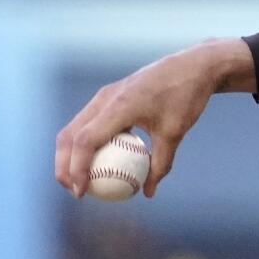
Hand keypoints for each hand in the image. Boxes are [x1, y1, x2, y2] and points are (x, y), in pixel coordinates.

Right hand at [54, 38, 253, 198]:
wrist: (193, 66)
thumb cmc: (185, 98)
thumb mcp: (175, 133)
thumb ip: (160, 164)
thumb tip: (148, 193)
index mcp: (120, 105)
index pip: (86, 140)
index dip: (77, 169)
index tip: (81, 193)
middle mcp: (106, 98)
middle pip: (70, 135)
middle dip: (64, 166)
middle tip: (74, 192)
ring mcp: (105, 95)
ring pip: (74, 128)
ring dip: (69, 155)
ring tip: (78, 181)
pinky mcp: (109, 95)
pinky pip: (88, 122)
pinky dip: (83, 143)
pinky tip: (95, 162)